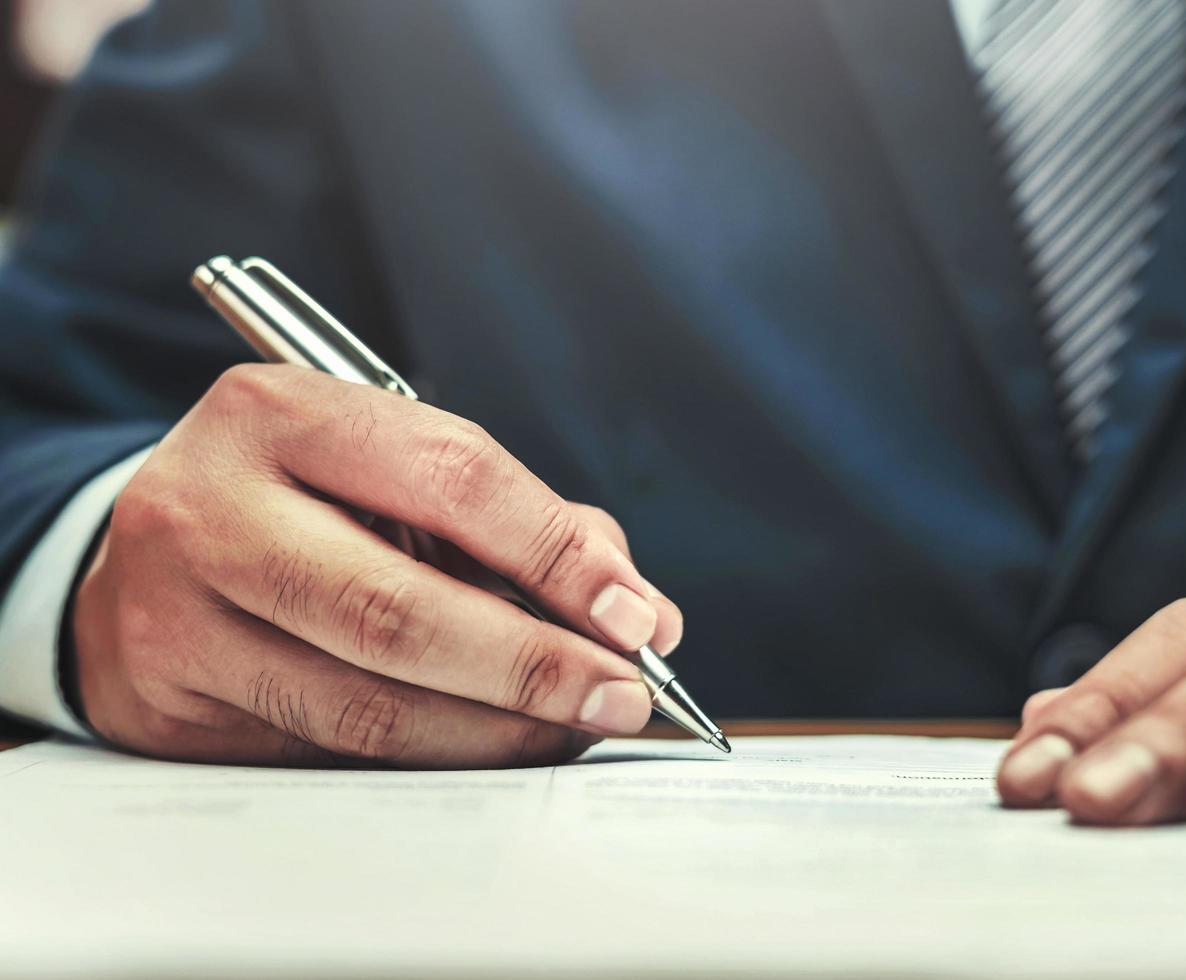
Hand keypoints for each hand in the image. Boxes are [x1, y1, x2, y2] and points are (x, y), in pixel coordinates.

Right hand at [72, 364, 682, 767]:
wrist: (142, 557)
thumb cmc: (304, 505)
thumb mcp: (392, 472)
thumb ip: (520, 524)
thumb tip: (643, 614)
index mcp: (279, 412)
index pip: (451, 476)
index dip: (555, 552)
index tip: (634, 615)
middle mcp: (211, 506)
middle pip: (398, 610)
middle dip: (534, 665)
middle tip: (624, 696)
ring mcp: (176, 613)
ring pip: (365, 702)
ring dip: (494, 731)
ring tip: (572, 731)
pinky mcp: (172, 704)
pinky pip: (328, 752)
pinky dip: (432, 758)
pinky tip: (492, 748)